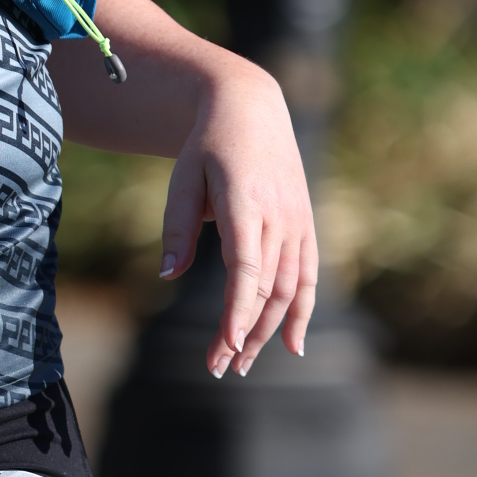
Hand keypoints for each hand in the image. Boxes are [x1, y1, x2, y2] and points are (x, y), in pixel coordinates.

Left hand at [157, 59, 317, 376]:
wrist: (250, 108)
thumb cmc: (206, 146)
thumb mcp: (182, 178)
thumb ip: (178, 228)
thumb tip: (168, 276)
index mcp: (246, 203)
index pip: (245, 269)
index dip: (237, 311)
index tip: (224, 345)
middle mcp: (279, 216)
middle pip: (265, 288)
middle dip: (242, 333)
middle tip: (219, 368)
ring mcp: (297, 221)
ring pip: (289, 288)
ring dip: (268, 331)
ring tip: (242, 363)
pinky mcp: (306, 224)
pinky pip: (308, 276)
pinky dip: (302, 312)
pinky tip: (292, 346)